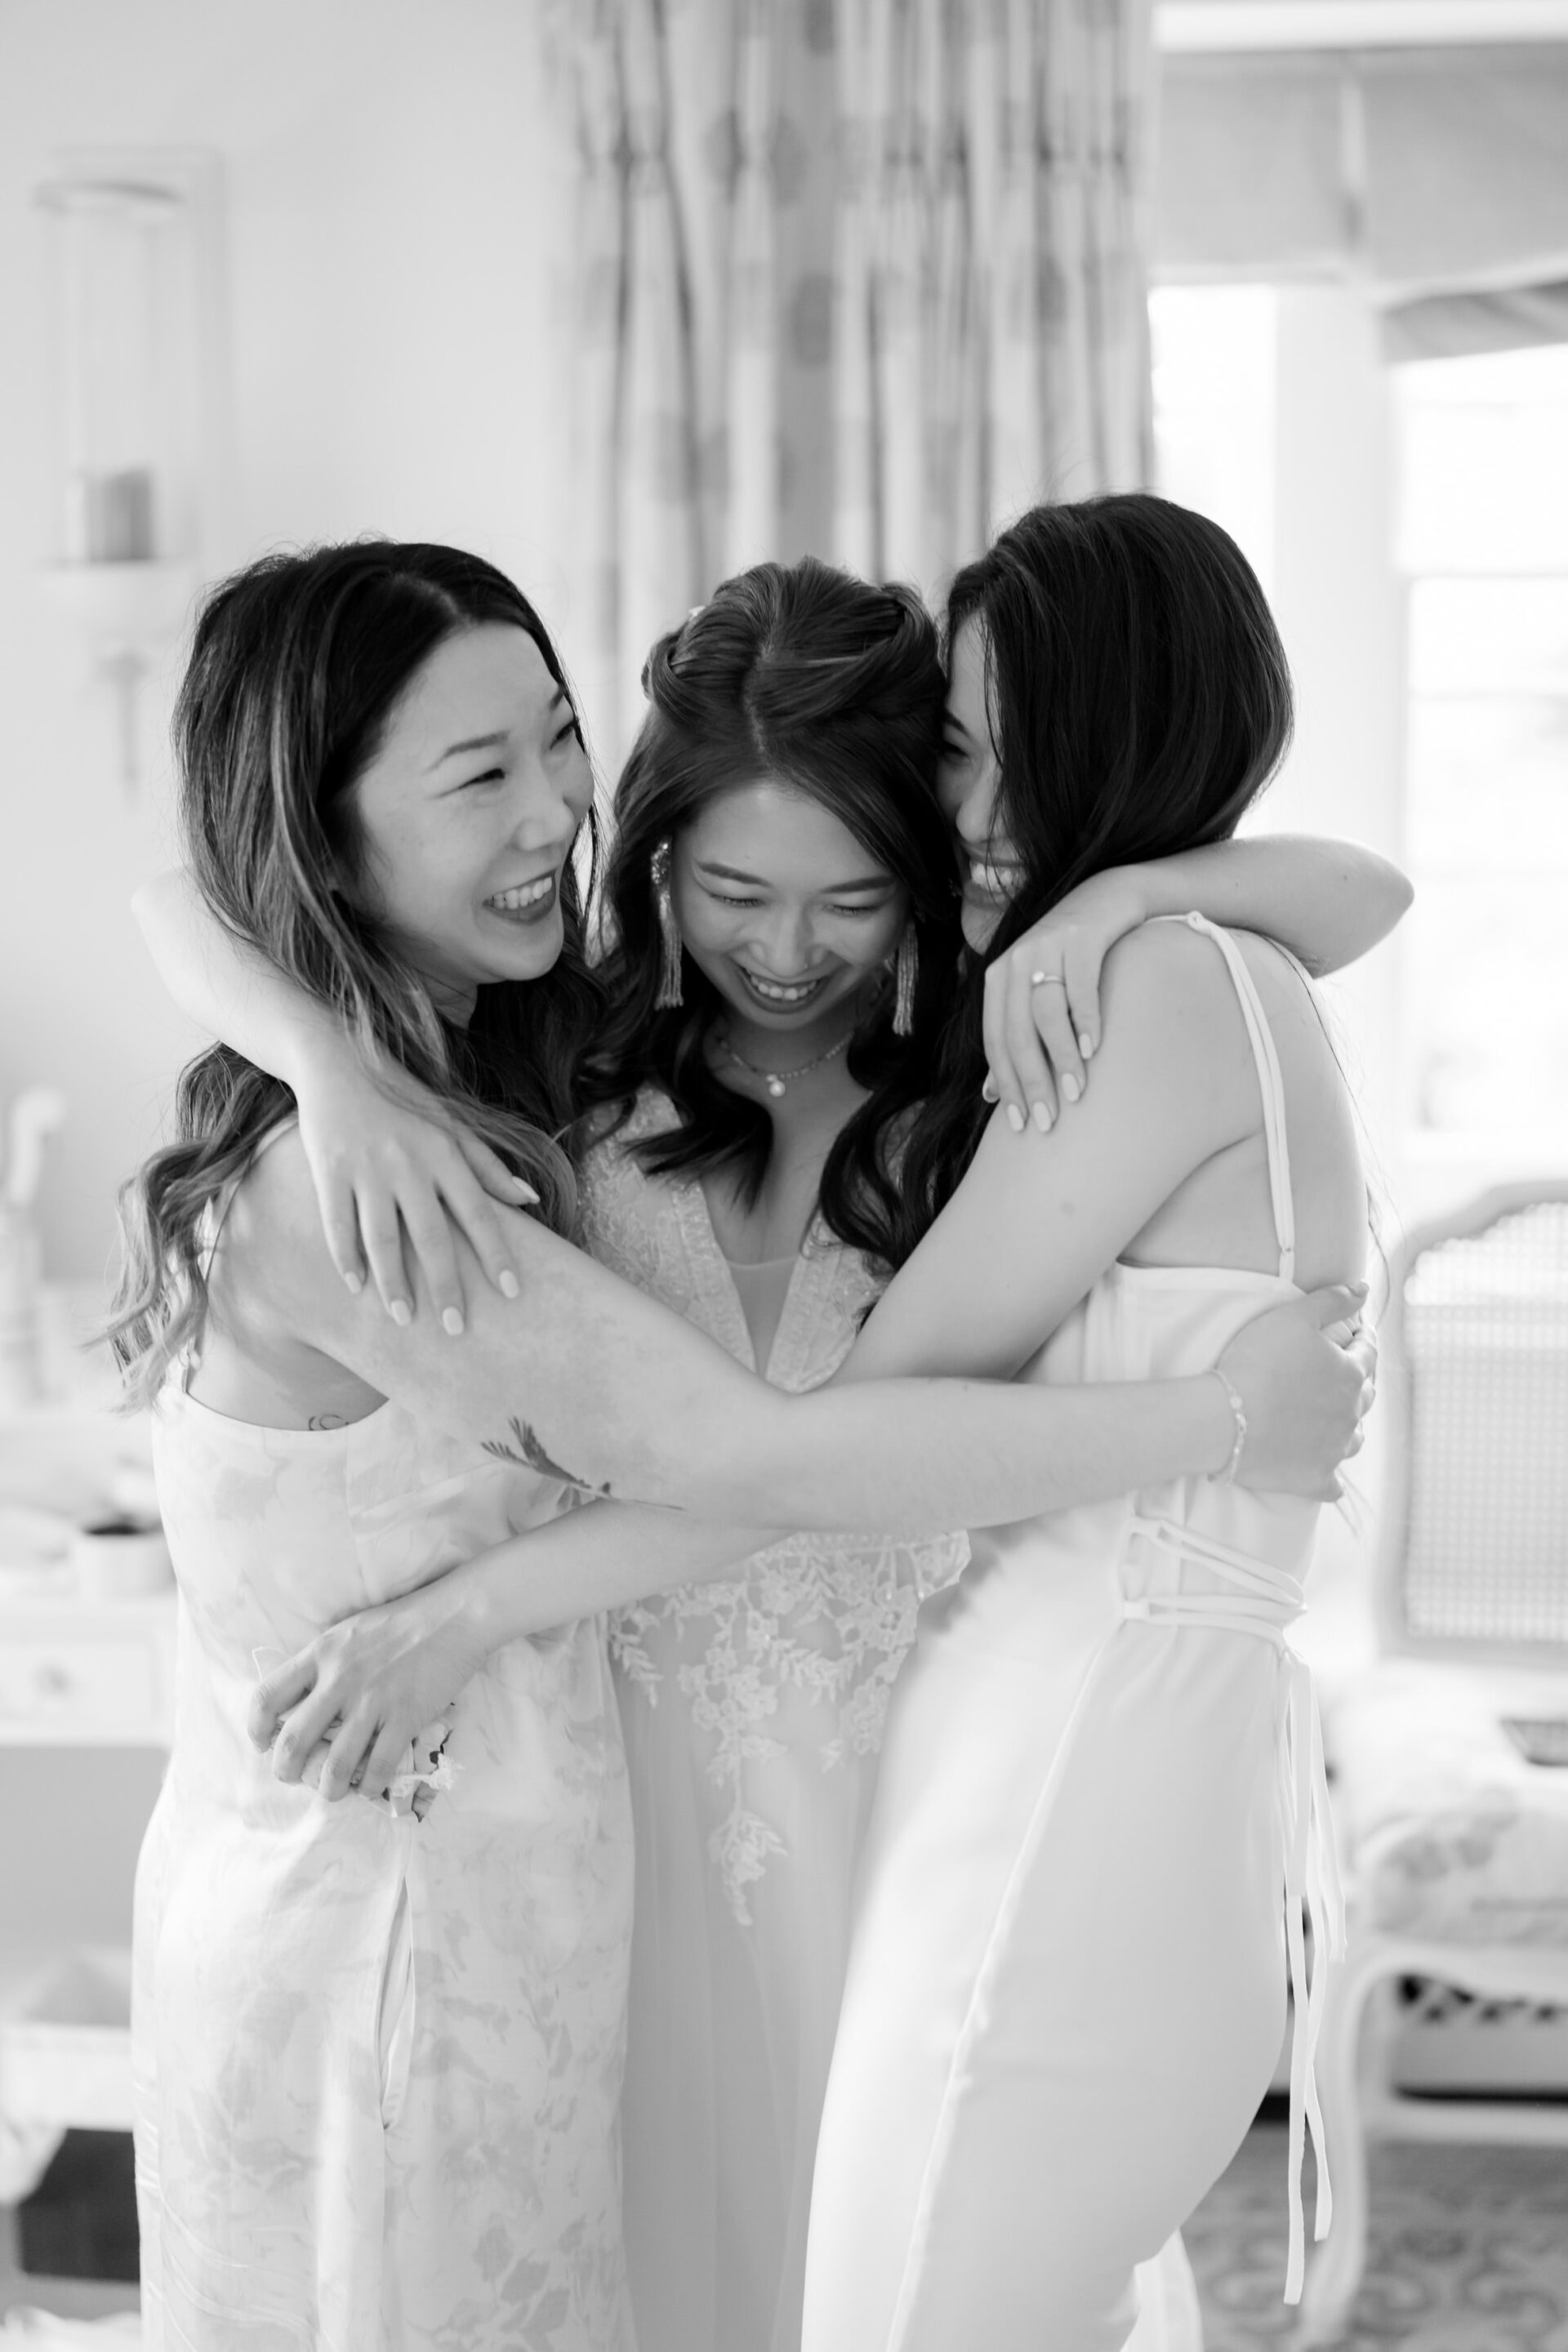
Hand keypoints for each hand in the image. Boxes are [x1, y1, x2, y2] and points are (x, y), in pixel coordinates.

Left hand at [248, 1575, 487, 1802]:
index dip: (256, 1728)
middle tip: (293, 1777)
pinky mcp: (405, 1717)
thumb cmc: (400, 1622)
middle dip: (286, 1771)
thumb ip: (323, 1663)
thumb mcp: (348, 1632)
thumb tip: (301, 1702)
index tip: (262, 1744)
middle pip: (293, 1741)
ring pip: (335, 1766)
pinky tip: (369, 1786)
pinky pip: (379, 1768)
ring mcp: (373, 1701)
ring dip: (329, 1789)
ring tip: (333, 1791)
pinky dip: (369, 1786)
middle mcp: (340, 1679)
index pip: (267, 1696)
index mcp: (321, 1653)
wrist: (454, 1616)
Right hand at [294, 1051, 535, 1327]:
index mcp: (445, 1153)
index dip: (496, 1253)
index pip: (479, 1211)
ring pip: (383, 1237)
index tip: (512, 1292)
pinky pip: (337, 1223)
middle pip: (432, 1235)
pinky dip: (346, 1258)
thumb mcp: (451, 1125)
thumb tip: (530, 1200)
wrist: (337, 1063)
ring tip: (404, 1318)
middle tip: (456, 1328)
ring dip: (394, 1282)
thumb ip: (488, 1165)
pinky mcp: (329, 1170)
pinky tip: (356, 1288)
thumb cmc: (402, 1100)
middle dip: (446, 1285)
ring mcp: (367, 1168)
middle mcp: (409, 1163)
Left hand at [982, 868, 1146, 1132]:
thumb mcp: (1033, 994)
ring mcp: (1046, 946)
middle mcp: (1014, 962)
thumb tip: (989, 1096)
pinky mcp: (1079, 936)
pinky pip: (1079, 984)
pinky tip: (1095, 1048)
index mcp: (997, 981)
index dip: (1006, 1086)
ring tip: (1077, 1091)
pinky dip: (1085, 1019)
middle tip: (1050, 1120)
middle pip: (1016, 1033)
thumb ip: (1013, 1038)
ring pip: (1045, 1012)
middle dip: (1032, 1082)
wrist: (1105, 898)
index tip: (1022, 1125)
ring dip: (1061, 1056)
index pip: (995, 1042)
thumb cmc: (1067, 958)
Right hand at [1217, 1283, 1374, 1498]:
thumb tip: (1364, 1289)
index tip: (1357, 1334)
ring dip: (1349, 1427)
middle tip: (1342, 1373)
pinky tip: (1327, 1473)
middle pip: (1364, 1396)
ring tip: (1335, 1419)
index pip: (1368, 1353)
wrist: (1225, 1418)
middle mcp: (1350, 1414)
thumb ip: (1332, 1300)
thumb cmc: (1256, 1362)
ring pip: (1354, 1439)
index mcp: (1350, 1374)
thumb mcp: (1293, 1317)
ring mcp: (1334, 1450)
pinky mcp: (1314, 1478)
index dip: (1363, 1340)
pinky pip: (1333, 1484)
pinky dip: (1331, 1477)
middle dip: (1357, 1381)